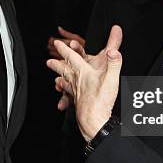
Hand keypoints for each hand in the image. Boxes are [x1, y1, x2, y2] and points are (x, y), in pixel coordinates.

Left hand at [47, 25, 122, 140]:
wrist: (94, 119)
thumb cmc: (101, 99)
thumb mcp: (111, 78)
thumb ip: (114, 63)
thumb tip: (114, 51)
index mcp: (83, 72)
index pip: (72, 57)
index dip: (64, 49)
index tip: (57, 43)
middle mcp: (76, 81)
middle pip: (64, 70)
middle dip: (56, 64)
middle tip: (48, 62)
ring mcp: (76, 92)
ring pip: (65, 82)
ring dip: (60, 79)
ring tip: (56, 79)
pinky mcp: (78, 102)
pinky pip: (69, 96)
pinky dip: (66, 94)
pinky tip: (64, 98)